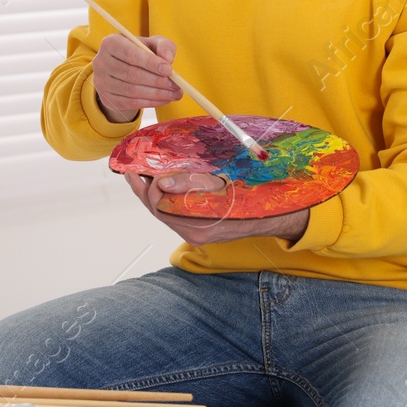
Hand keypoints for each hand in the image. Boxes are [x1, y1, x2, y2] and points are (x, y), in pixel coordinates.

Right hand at [93, 33, 182, 121]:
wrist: (123, 68)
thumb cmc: (140, 52)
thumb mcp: (152, 43)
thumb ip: (164, 46)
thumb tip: (168, 59)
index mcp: (110, 43)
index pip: (131, 54)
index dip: (150, 63)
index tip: (169, 70)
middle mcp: (101, 62)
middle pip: (132, 74)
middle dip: (158, 81)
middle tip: (177, 86)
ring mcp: (101, 82)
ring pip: (132, 91)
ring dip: (157, 94)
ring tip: (175, 94)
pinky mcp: (107, 98)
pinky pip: (131, 103)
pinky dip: (150, 102)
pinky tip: (164, 99)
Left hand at [121, 170, 311, 245]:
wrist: (274, 213)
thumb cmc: (252, 192)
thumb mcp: (223, 181)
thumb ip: (192, 181)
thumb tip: (162, 182)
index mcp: (201, 222)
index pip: (162, 206)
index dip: (149, 188)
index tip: (141, 172)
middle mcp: (196, 233)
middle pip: (158, 213)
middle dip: (143, 192)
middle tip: (131, 173)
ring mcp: (197, 234)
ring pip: (164, 216)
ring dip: (150, 197)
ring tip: (140, 178)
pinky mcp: (198, 232)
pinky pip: (173, 217)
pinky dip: (163, 202)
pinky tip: (159, 188)